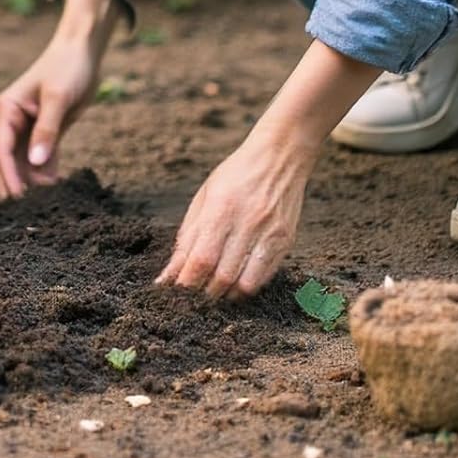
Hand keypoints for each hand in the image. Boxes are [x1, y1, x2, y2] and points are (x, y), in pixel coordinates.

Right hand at [0, 36, 100, 196]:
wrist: (83, 51)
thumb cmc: (67, 68)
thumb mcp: (57, 98)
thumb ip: (47, 130)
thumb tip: (35, 164)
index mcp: (7, 109)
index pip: (1, 149)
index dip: (8, 176)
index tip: (17, 201)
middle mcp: (13, 121)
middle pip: (9, 161)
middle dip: (17, 185)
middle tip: (29, 213)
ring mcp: (29, 128)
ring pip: (25, 164)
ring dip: (33, 184)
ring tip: (46, 207)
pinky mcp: (46, 132)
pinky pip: (42, 159)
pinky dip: (47, 175)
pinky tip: (57, 193)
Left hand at [155, 133, 314, 298]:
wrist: (279, 158)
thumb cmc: (235, 175)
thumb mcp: (205, 196)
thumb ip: (188, 234)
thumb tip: (171, 270)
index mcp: (221, 207)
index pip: (201, 257)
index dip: (187, 282)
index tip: (174, 294)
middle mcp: (247, 223)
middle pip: (222, 275)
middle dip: (203, 294)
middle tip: (191, 299)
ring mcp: (269, 234)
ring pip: (245, 282)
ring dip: (225, 296)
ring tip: (211, 296)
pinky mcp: (285, 242)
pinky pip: (264, 277)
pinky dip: (246, 289)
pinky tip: (234, 286)